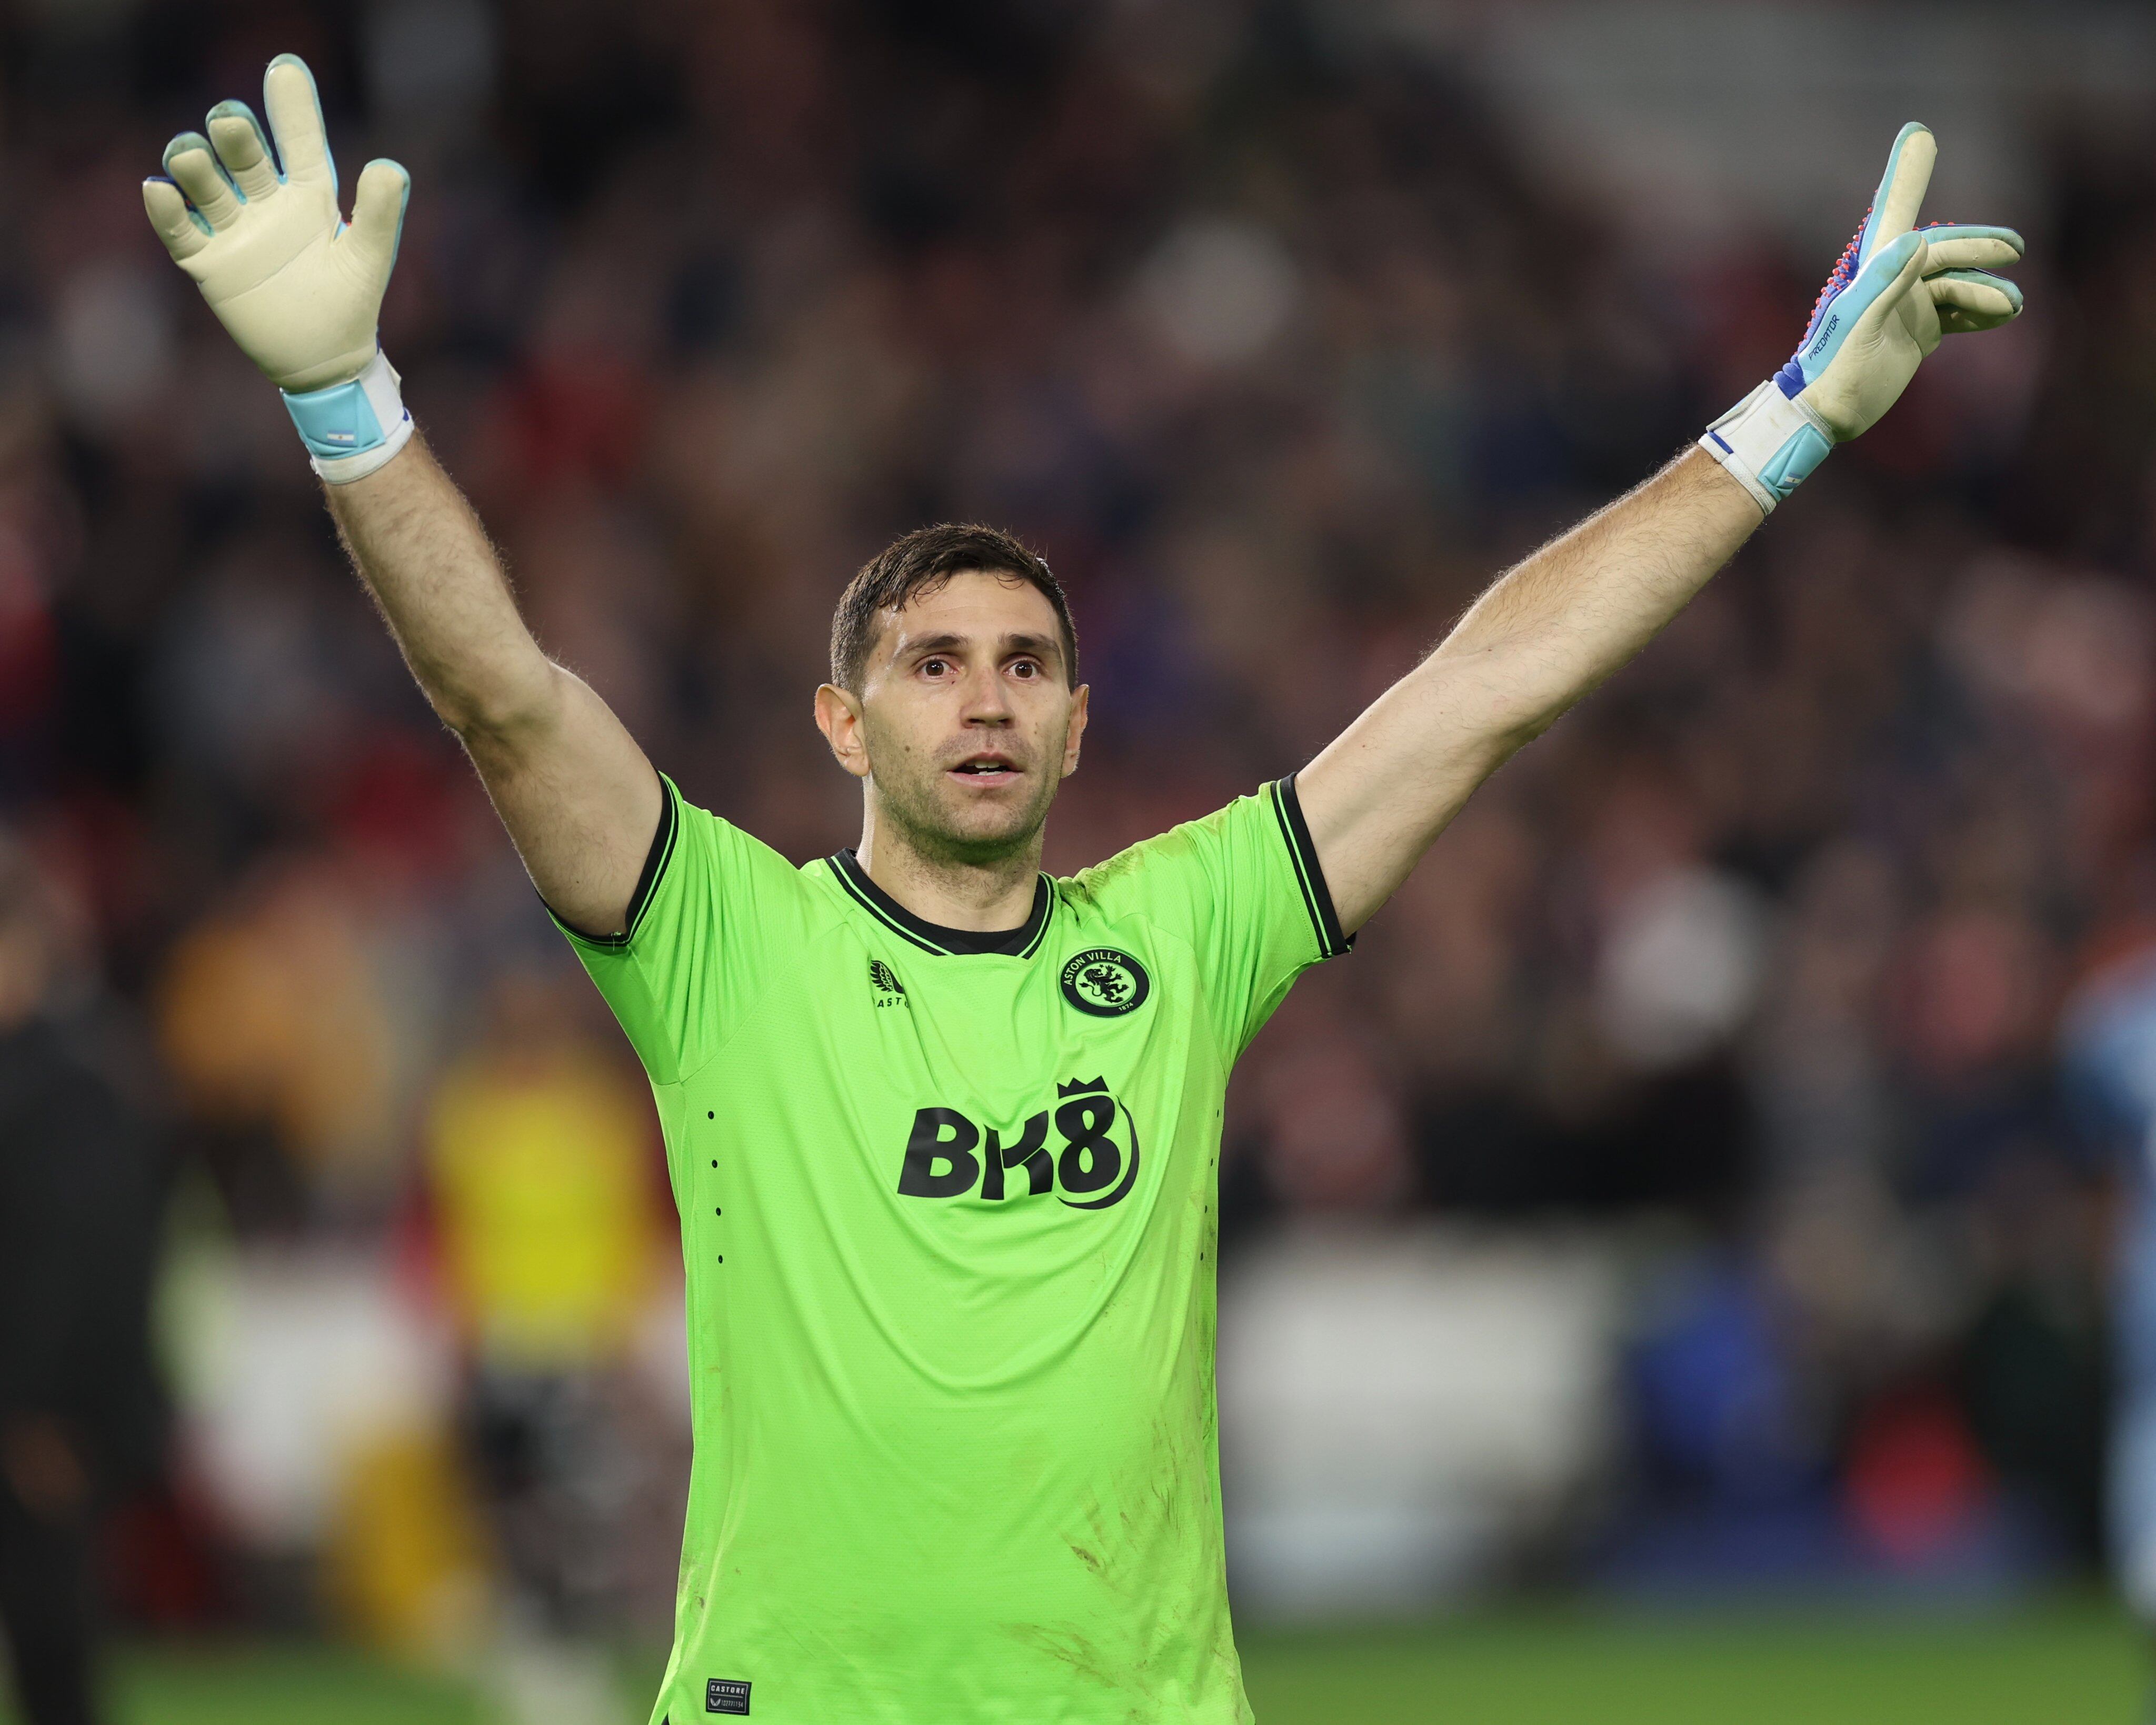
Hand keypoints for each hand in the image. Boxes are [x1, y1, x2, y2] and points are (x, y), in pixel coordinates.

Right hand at [142, 54, 407, 394]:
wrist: (323, 359)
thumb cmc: (349, 304)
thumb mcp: (368, 257)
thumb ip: (378, 214)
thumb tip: (390, 167)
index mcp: (309, 196)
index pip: (298, 142)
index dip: (292, 108)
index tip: (285, 69)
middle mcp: (266, 203)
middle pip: (243, 155)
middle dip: (234, 135)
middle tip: (230, 123)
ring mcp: (234, 230)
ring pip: (205, 184)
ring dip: (195, 166)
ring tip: (191, 156)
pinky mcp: (209, 263)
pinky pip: (181, 231)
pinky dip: (167, 212)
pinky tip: (159, 192)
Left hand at [1700, 123, 2024, 513]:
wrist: (1826, 415)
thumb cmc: (1832, 371)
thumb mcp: (1857, 326)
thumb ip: (1884, 283)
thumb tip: (1915, 240)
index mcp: (1873, 271)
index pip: (1895, 213)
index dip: (1907, 175)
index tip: (1919, 134)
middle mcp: (1891, 282)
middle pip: (1941, 253)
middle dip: (1976, 249)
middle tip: (2013, 249)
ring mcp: (1906, 307)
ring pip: (1954, 285)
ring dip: (1985, 290)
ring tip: (2012, 306)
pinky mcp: (1917, 333)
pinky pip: (1956, 313)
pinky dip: (1980, 311)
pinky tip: (2004, 314)